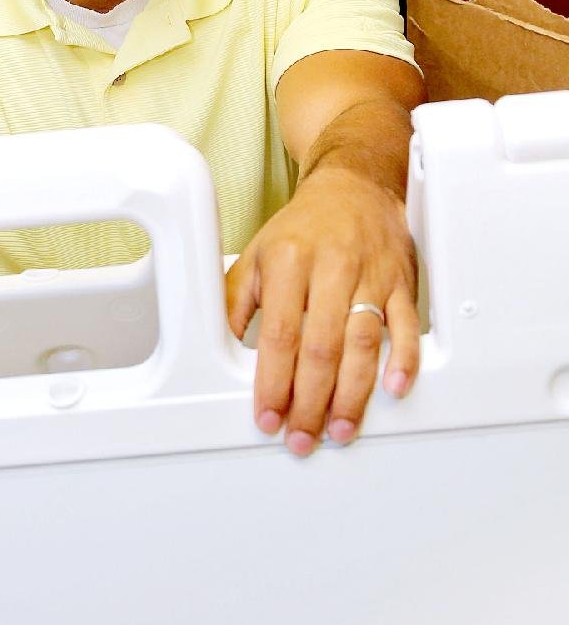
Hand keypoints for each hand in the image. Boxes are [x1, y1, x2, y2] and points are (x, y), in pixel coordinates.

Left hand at [225, 168, 418, 456]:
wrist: (354, 186)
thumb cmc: (302, 229)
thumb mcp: (256, 258)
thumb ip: (235, 305)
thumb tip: (218, 352)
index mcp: (290, 262)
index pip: (280, 335)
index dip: (273, 383)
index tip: (268, 417)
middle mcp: (332, 268)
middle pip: (322, 348)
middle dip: (311, 402)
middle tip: (302, 438)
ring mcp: (371, 276)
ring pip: (364, 343)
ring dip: (352, 394)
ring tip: (339, 429)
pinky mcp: (402, 283)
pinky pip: (407, 326)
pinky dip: (404, 360)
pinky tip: (394, 390)